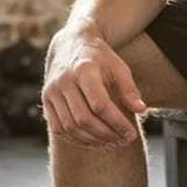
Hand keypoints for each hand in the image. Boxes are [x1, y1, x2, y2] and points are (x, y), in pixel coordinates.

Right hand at [41, 26, 147, 148]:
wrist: (71, 44)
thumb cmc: (100, 58)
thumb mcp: (118, 67)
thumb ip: (129, 89)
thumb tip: (141, 110)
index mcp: (84, 69)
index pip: (100, 104)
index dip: (117, 123)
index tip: (132, 133)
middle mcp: (64, 81)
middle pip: (83, 119)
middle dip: (106, 135)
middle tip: (123, 141)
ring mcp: (51, 91)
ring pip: (70, 127)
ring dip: (92, 140)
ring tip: (112, 143)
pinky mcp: (45, 101)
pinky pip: (59, 128)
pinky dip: (76, 139)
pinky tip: (94, 141)